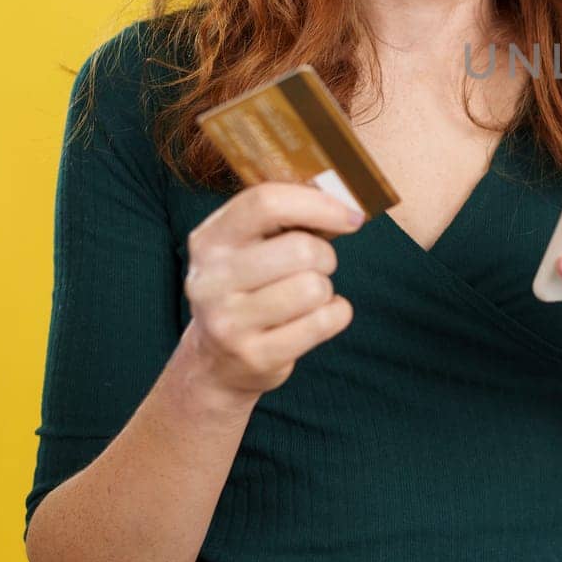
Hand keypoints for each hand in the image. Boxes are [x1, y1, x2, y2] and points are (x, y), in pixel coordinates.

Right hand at [180, 182, 363, 403]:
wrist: (215, 360)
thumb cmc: (249, 287)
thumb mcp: (249, 246)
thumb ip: (286, 218)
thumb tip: (346, 204)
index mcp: (209, 239)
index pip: (265, 202)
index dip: (318, 204)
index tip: (351, 217)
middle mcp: (211, 279)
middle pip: (302, 249)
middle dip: (325, 256)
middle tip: (317, 267)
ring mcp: (228, 322)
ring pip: (315, 288)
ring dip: (325, 289)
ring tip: (306, 296)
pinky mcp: (254, 356)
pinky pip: (324, 322)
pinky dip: (334, 315)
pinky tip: (312, 319)